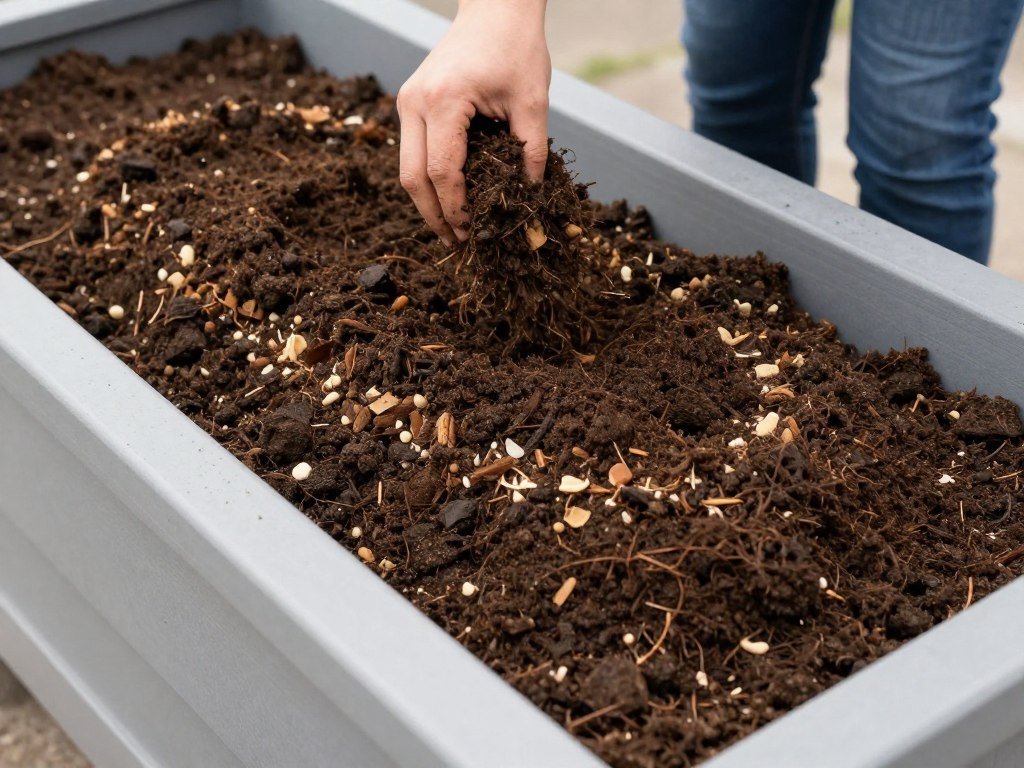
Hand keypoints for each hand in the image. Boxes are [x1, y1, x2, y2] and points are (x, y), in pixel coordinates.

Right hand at [397, 0, 550, 244]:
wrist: (494, 9)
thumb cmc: (515, 48)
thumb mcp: (533, 101)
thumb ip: (532, 152)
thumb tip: (532, 198)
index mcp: (443, 101)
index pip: (442, 172)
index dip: (457, 208)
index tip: (473, 231)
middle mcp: (414, 103)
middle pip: (412, 178)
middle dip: (434, 216)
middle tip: (457, 242)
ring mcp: (407, 103)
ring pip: (407, 169)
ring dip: (427, 202)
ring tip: (452, 227)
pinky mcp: (410, 103)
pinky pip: (412, 153)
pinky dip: (428, 180)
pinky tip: (449, 198)